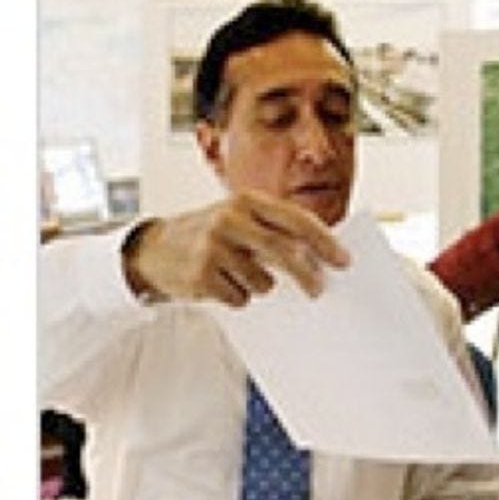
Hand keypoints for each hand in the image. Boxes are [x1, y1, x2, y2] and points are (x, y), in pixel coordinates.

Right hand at [122, 192, 349, 307]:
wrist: (153, 250)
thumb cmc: (207, 235)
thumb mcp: (238, 219)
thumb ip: (273, 229)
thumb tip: (319, 255)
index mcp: (246, 201)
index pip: (296, 220)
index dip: (324, 242)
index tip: (343, 260)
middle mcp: (230, 219)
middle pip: (285, 252)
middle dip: (307, 275)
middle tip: (318, 290)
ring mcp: (214, 247)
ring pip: (263, 282)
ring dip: (259, 287)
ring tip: (237, 275)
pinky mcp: (202, 275)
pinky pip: (240, 298)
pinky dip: (237, 297)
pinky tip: (219, 284)